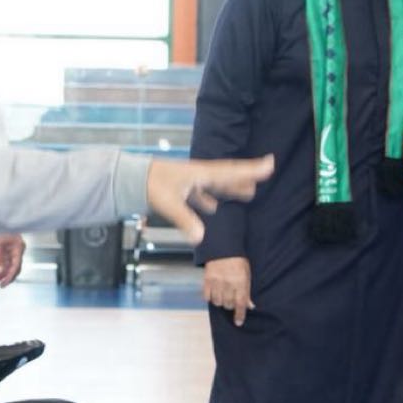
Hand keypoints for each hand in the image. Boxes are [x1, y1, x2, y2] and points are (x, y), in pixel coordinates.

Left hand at [0, 233, 24, 286]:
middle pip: (15, 267)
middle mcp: (18, 249)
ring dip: (3, 273)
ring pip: (10, 266)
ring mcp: (14, 250)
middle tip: (0, 284)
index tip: (4, 283)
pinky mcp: (9, 250)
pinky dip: (1, 267)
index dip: (10, 276)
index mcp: (18, 246)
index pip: (16, 265)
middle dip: (7, 276)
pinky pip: (7, 262)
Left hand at [147, 155, 274, 244]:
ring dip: (232, 187)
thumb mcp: (169, 204)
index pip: (231, 171)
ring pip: (217, 184)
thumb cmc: (151, 186)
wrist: (132, 178)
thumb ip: (186, 220)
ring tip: (248, 191)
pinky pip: (203, 192)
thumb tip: (200, 238)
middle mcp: (200, 174)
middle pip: (228, 175)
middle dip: (247, 175)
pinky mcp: (182, 187)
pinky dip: (210, 199)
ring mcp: (191, 180)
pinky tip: (212, 207)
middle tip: (267, 170)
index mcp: (201, 174)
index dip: (251, 169)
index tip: (270, 164)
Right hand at [203, 256, 253, 325]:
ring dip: (220, 301)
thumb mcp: (246, 274)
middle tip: (231, 299)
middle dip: (230, 305)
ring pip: (217, 302)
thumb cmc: (237, 261)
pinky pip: (207, 296)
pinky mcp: (207, 280)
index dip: (240, 315)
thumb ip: (247, 291)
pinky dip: (210, 297)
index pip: (240, 303)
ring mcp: (216, 282)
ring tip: (222, 295)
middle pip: (228, 304)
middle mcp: (228, 284)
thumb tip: (250, 306)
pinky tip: (214, 292)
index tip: (238, 322)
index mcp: (240, 282)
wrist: (223, 247)